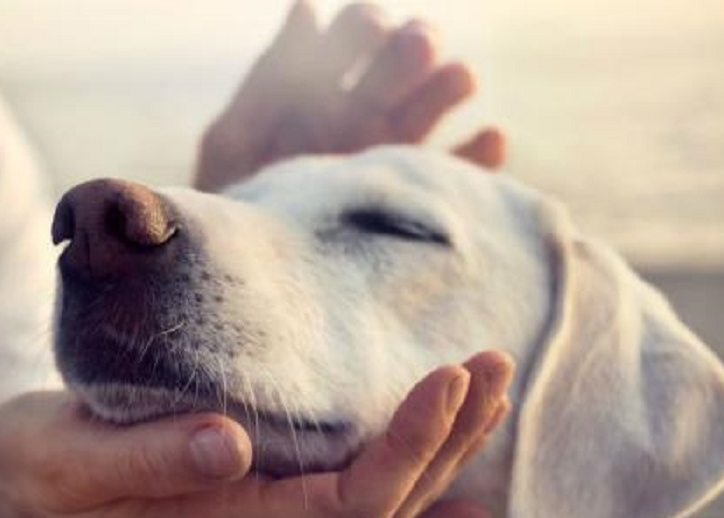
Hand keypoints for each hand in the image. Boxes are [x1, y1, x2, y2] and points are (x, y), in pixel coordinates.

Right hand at [0, 351, 513, 517]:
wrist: (19, 496)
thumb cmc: (40, 471)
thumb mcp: (72, 459)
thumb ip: (149, 458)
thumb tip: (232, 442)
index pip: (348, 505)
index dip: (407, 449)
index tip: (445, 378)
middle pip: (385, 508)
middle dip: (446, 440)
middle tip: (489, 364)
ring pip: (381, 508)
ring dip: (442, 455)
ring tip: (488, 393)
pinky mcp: (259, 498)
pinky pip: (355, 513)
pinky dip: (417, 500)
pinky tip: (463, 496)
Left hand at [194, 1, 505, 191]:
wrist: (249, 284)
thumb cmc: (234, 208)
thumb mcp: (235, 142)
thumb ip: (270, 80)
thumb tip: (307, 8)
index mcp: (320, 90)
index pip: (355, 37)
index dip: (366, 27)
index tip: (371, 30)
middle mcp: (364, 116)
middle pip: (402, 63)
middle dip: (413, 47)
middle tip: (417, 46)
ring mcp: (394, 157)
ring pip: (435, 108)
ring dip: (449, 87)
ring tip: (458, 78)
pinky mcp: (420, 203)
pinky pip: (462, 177)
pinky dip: (479, 158)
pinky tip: (489, 138)